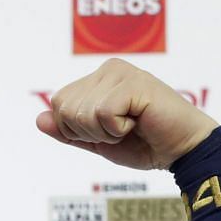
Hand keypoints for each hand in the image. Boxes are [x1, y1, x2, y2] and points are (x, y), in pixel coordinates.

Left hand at [36, 58, 216, 169]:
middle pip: (65, 108)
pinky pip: (103, 114)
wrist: (182, 151)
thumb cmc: (144, 144)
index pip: (58, 104)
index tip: (106, 132)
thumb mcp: (98, 141)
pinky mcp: (134, 83)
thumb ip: (68, 131)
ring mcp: (121, 73)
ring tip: (131, 126)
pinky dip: (117, 130)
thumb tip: (39, 119)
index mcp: (98, 79)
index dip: (74, 130)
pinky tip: (139, 123)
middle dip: (88, 132)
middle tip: (119, 131)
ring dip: (105, 133)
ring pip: (82, 112)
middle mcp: (108, 69)